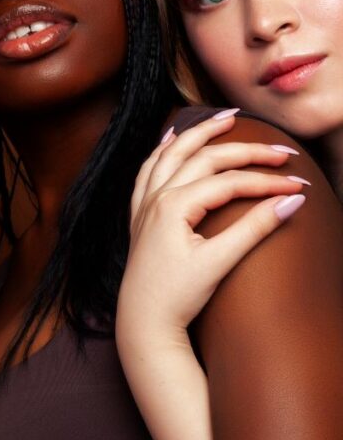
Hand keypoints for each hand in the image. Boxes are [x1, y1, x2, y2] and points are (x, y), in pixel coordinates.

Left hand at [119, 111, 307, 335]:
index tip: (300, 185)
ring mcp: (144, 204)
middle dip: (244, 151)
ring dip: (198, 133)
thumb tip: (292, 202)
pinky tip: (171, 139)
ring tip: (225, 120)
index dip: (266, 182)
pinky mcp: (140, 215)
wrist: (144, 320)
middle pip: (203, 159)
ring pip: (171, 155)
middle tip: (281, 150)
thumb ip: (254, 229)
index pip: (229, 182)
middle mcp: (155, 197)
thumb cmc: (178, 295)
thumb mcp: (219, 262)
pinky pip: (149, 170)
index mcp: (173, 205)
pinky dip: (162, 150)